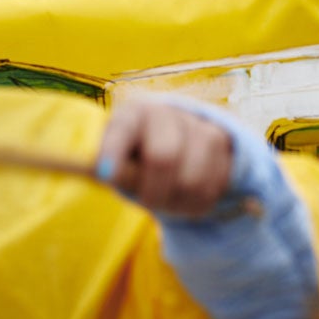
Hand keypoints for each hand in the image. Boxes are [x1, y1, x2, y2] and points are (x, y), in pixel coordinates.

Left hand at [99, 101, 235, 217]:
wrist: (177, 143)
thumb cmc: (136, 157)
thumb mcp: (115, 160)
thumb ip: (106, 166)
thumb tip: (96, 170)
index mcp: (135, 113)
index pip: (123, 129)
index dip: (114, 150)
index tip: (106, 174)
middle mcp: (168, 114)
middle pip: (163, 157)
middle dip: (153, 190)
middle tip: (146, 202)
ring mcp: (199, 126)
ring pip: (192, 180)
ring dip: (176, 202)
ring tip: (166, 200)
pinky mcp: (223, 144)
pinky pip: (210, 188)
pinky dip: (194, 204)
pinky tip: (184, 197)